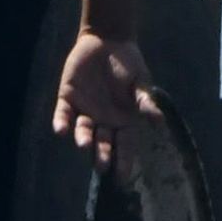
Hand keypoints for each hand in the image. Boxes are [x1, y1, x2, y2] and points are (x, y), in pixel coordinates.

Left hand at [51, 31, 161, 171]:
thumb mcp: (141, 82)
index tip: (123, 180)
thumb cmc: (129, 63)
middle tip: (102, 167)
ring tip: (85, 144)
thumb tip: (160, 123)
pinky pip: (62, 115)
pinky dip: (62, 123)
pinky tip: (62, 130)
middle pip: (102, 142)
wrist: (107, 41)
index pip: (125, 145)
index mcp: (123, 119)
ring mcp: (84, 110)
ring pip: (82, 130)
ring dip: (83, 138)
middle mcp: (103, 120)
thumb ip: (146, 102)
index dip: (124, 162)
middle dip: (102, 155)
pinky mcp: (67, 99)